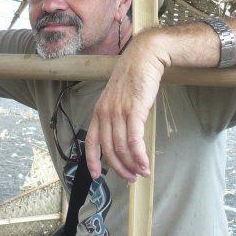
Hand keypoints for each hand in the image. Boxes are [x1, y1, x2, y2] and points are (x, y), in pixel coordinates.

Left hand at [85, 34, 164, 181]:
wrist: (144, 58)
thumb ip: (116, 116)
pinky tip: (145, 163)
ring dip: (132, 164)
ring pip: (122, 147)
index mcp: (98, 111)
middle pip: (109, 150)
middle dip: (120, 168)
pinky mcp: (134, 110)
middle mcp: (105, 113)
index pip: (90, 142)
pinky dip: (139, 155)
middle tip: (131, 177)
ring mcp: (118, 112)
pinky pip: (135, 140)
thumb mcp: (118, 98)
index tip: (97, 175)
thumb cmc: (133, 77)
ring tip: (142, 172)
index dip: (93, 161)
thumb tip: (122, 137)